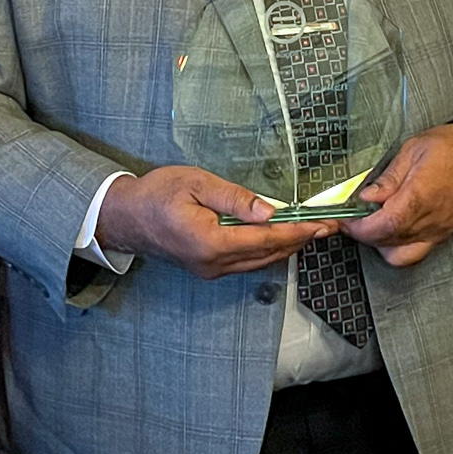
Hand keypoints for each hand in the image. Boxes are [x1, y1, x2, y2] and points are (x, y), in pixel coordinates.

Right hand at [96, 166, 330, 279]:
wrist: (125, 217)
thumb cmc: (156, 194)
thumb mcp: (196, 183)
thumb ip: (235, 198)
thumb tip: (269, 211)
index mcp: (211, 242)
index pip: (266, 239)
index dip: (298, 232)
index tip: (322, 224)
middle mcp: (214, 263)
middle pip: (268, 254)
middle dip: (300, 240)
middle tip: (327, 226)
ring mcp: (210, 270)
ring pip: (259, 262)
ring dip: (286, 247)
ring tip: (310, 232)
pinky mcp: (207, 268)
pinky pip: (246, 263)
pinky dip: (267, 251)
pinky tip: (279, 240)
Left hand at [341, 122, 452, 267]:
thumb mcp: (415, 148)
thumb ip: (389, 177)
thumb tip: (366, 196)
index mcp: (420, 197)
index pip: (381, 226)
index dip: (358, 227)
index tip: (345, 218)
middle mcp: (430, 221)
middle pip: (386, 243)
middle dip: (363, 234)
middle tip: (353, 217)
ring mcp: (438, 232)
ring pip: (400, 255)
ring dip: (380, 243)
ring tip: (372, 222)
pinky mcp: (443, 235)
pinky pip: (415, 253)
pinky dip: (397, 246)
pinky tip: (391, 227)